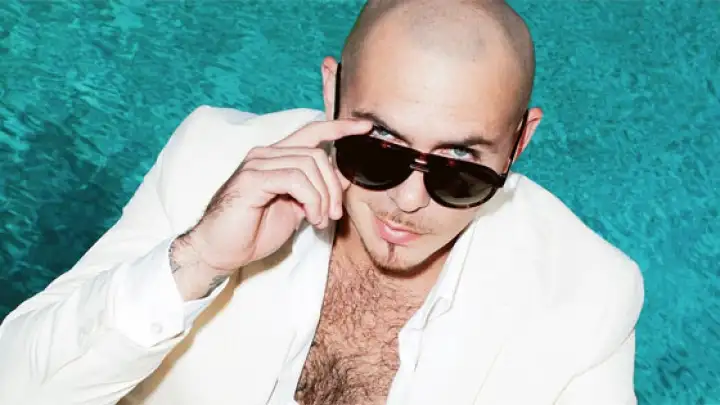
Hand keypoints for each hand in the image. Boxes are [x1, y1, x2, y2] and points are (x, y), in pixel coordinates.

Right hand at [172, 118, 371, 298]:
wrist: (221, 251)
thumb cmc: (254, 231)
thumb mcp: (297, 209)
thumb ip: (317, 190)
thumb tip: (344, 176)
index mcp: (276, 157)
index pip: (312, 131)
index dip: (340, 127)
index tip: (365, 127)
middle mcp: (266, 154)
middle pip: (318, 153)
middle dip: (334, 187)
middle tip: (333, 215)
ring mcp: (257, 164)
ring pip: (309, 165)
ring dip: (323, 198)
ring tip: (318, 220)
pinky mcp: (252, 179)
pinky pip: (296, 179)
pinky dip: (311, 200)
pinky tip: (309, 218)